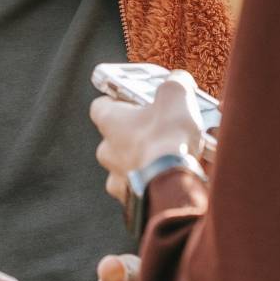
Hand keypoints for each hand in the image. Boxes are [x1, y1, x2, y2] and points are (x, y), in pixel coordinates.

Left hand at [90, 70, 204, 204]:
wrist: (173, 185)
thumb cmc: (168, 138)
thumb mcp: (176, 96)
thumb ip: (174, 83)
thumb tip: (178, 80)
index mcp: (110, 122)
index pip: (101, 105)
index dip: (117, 100)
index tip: (134, 98)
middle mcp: (106, 150)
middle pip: (114, 137)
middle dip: (135, 134)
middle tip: (160, 129)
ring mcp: (117, 178)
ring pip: (126, 165)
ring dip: (143, 160)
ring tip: (170, 157)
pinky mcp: (131, 200)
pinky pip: (139, 189)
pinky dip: (152, 184)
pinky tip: (170, 179)